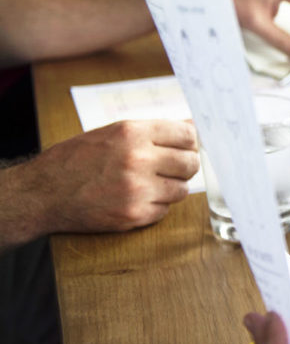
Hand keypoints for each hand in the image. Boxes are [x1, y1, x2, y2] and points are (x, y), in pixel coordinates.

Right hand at [19, 119, 197, 236]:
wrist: (42, 193)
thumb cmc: (77, 159)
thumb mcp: (112, 133)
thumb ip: (153, 131)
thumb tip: (193, 127)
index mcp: (132, 133)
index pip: (187, 135)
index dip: (190, 143)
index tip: (185, 148)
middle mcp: (138, 159)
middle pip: (190, 163)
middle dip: (185, 166)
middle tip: (171, 169)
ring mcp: (137, 190)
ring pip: (181, 190)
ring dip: (171, 188)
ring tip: (150, 184)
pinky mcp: (133, 216)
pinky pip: (164, 210)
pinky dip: (156, 206)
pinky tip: (137, 199)